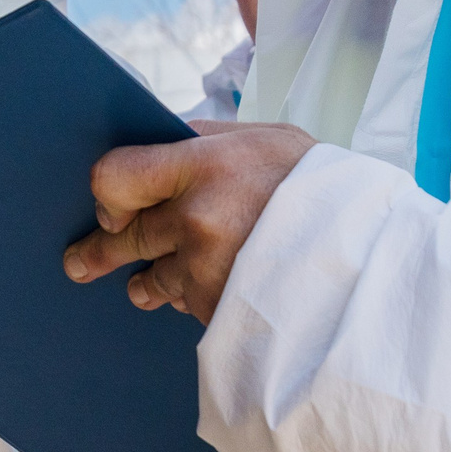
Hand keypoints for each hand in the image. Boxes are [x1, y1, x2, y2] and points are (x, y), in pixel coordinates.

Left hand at [62, 120, 315, 323]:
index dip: (107, 194)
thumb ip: (204, 140)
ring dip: (146, 281)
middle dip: (99, 251)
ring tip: (139, 285)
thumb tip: (157, 140)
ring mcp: (207, 272)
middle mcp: (198, 220)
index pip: (115, 178)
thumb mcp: (267, 140)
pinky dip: (190, 298)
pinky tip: (204, 288)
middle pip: (124, 236)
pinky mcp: (220, 312)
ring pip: (151, 279)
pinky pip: (184, 304)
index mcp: (206, 167)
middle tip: (79, 261)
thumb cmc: (318, 187)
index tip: (109, 204)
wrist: (371, 257)